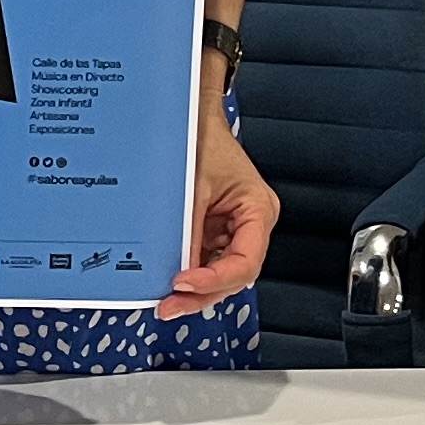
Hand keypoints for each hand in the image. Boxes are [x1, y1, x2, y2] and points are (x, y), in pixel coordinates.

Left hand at [158, 105, 279, 319]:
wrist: (191, 118)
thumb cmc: (203, 140)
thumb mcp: (193, 186)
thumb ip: (187, 229)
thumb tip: (174, 266)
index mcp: (259, 210)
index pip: (245, 261)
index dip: (215, 278)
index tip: (184, 282)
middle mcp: (250, 225)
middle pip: (233, 275)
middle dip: (202, 293)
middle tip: (170, 305)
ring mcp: (232, 231)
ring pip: (218, 273)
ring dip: (194, 288)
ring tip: (166, 300)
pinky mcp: (213, 231)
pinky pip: (203, 260)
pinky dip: (188, 271)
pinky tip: (167, 281)